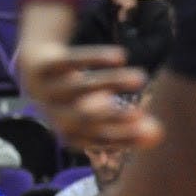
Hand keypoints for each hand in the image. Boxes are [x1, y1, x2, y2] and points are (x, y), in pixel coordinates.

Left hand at [17, 2, 162, 149]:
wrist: (35, 69)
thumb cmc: (75, 97)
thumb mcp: (95, 113)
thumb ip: (123, 124)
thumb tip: (160, 134)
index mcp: (68, 132)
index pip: (96, 138)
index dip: (122, 137)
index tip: (151, 132)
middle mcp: (54, 114)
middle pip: (82, 117)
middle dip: (112, 116)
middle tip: (142, 111)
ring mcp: (47, 89)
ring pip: (79, 87)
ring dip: (110, 82)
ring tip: (141, 78)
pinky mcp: (45, 65)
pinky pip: (70, 61)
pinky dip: (94, 58)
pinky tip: (121, 56)